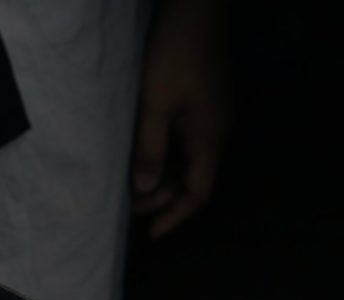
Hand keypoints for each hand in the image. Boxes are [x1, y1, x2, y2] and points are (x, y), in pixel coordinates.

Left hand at [132, 0, 229, 237]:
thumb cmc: (174, 55)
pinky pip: (184, 142)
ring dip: (160, 176)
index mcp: (209, 138)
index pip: (198, 193)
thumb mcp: (155, 105)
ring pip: (186, 161)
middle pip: (192, 180)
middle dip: (161, 197)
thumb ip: (150, 149)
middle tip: (127, 205)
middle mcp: (216, 132)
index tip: (151, 234)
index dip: (175, 216)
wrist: (196, 10)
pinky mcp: (202, 104)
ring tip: (128, 184)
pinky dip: (163, 156)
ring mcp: (211, 118)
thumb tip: (144, 190)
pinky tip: (141, 156)